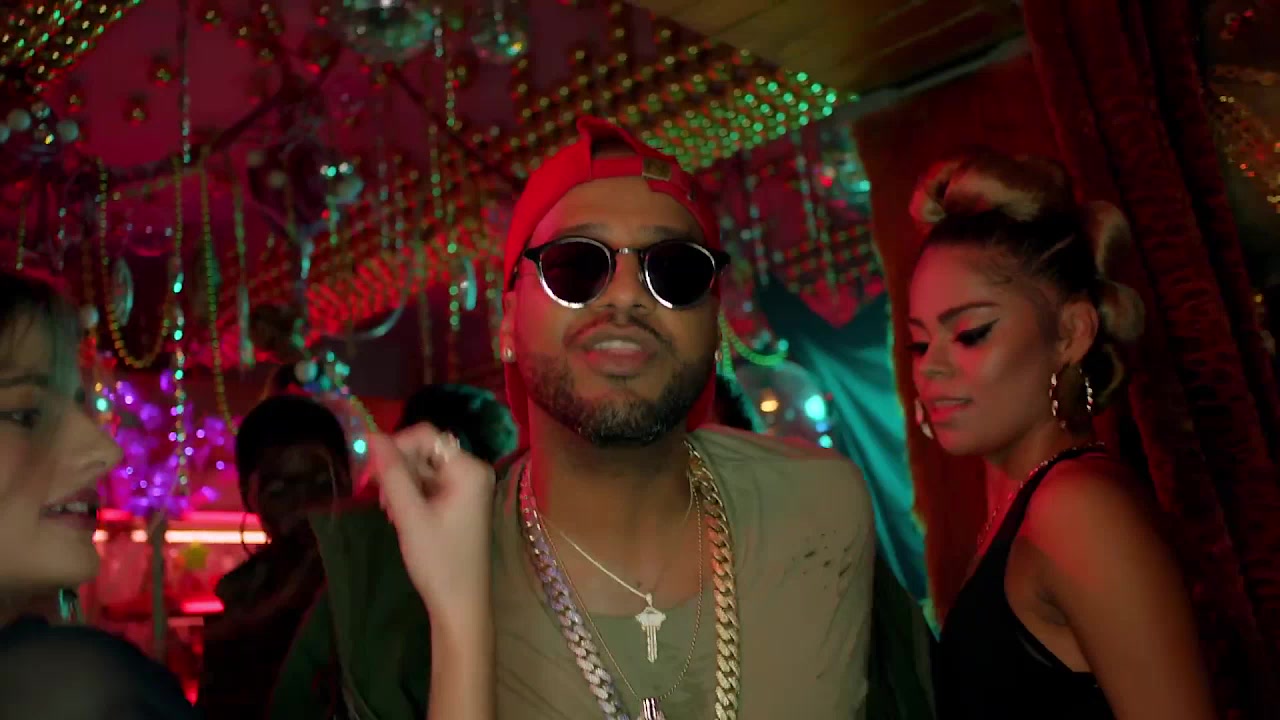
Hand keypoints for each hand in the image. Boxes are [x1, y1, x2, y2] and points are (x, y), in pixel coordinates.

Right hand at [368, 423, 495, 619]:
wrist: (460, 604)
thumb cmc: (438, 561)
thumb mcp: (410, 515)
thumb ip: (392, 474)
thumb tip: (372, 436)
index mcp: (469, 469)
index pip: (426, 436)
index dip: (395, 446)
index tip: (370, 469)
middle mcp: (472, 471)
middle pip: (424, 451)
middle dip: (398, 469)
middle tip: (381, 499)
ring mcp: (467, 487)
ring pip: (423, 468)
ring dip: (401, 484)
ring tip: (392, 513)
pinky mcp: (459, 501)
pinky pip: (429, 484)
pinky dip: (411, 494)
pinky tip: (400, 516)